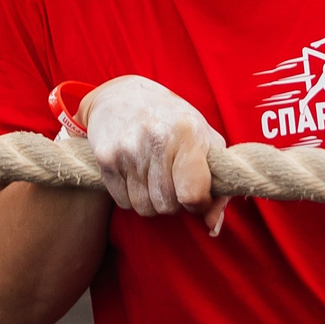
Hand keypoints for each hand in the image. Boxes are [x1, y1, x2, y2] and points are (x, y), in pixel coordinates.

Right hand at [81, 75, 227, 234]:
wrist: (124, 96)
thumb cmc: (174, 121)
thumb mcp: (205, 141)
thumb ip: (218, 186)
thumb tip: (213, 227)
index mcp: (188, 133)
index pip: (193, 194)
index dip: (198, 204)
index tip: (197, 195)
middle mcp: (156, 139)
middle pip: (168, 206)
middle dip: (174, 202)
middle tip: (172, 181)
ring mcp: (128, 149)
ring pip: (145, 208)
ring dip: (152, 202)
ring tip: (154, 178)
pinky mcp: (106, 158)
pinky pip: (123, 202)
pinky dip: (131, 197)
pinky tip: (135, 174)